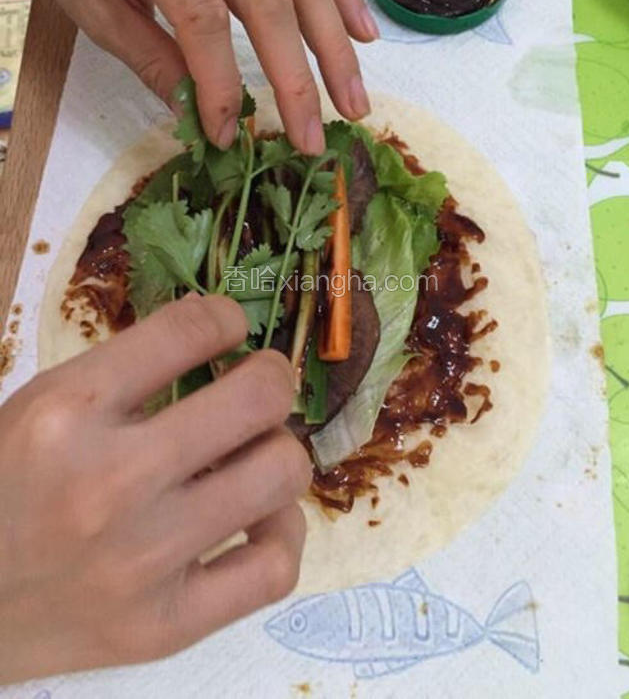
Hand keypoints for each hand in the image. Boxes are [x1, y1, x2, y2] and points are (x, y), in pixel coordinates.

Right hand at [0, 294, 309, 681]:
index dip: (226, 318)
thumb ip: (125, 371)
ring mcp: (142, 561)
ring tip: (258, 453)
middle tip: (260, 386)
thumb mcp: (41, 408)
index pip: (186, 332)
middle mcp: (109, 482)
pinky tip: (261, 518)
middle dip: (270, 378)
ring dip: (280, 451)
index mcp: (66, 413)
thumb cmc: (5, 488)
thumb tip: (214, 331)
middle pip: (256, 398)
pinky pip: (274, 568)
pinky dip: (284, 532)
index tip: (232, 328)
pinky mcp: (165, 627)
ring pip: (280, 475)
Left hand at [16, 0, 378, 153]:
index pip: (202, 16)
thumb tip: (205, 122)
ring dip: (333, 47)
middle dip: (296, 78)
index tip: (226, 135)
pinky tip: (364, 36)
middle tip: (313, 138)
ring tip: (354, 103)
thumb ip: (155, 63)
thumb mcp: (99, 17)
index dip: (220, 82)